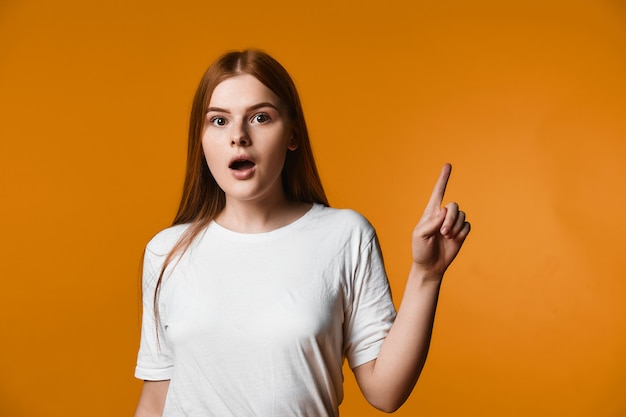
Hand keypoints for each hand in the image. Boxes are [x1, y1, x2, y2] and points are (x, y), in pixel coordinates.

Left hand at [412, 164, 470, 278]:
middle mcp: (442, 215)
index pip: (438, 192)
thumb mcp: (420, 235)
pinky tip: (454, 240)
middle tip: (443, 232)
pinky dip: (461, 233)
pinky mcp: (461, 233)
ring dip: (455, 227)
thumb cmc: (420, 249)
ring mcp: (452, 224)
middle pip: (454, 205)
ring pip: (462, 215)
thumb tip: (445, 211)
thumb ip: (432, 222)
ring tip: (446, 237)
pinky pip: (467, 226)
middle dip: (451, 218)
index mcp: (430, 212)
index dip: (443, 179)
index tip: (448, 165)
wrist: (430, 266)